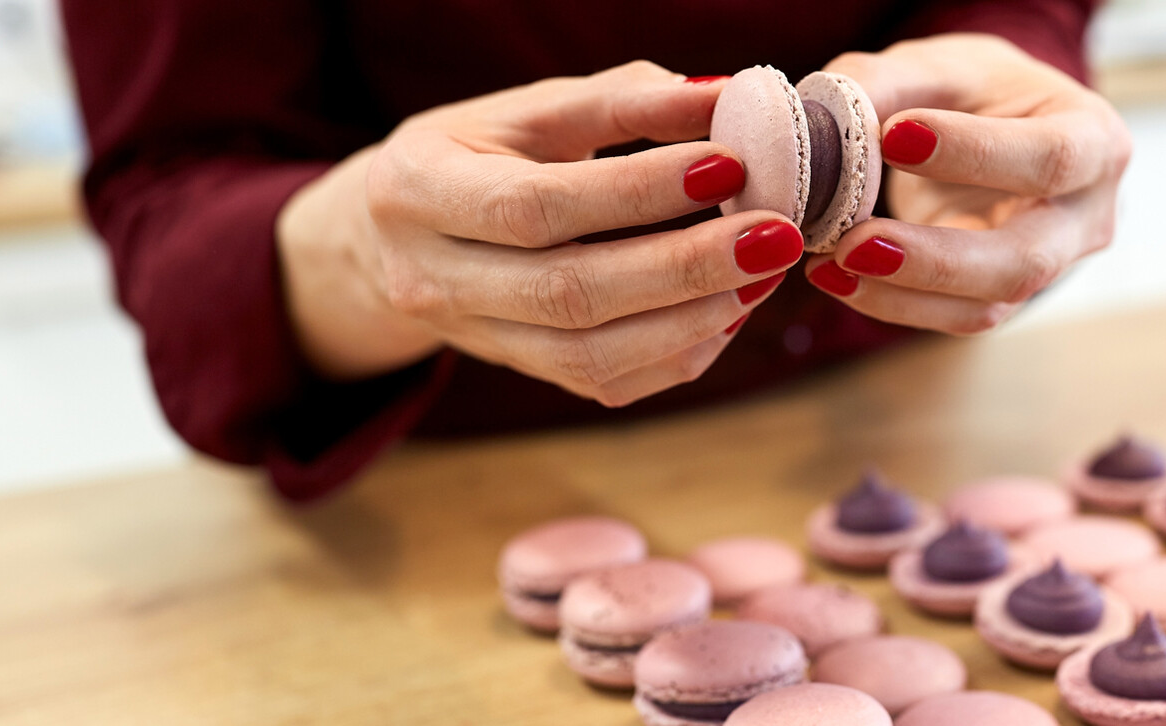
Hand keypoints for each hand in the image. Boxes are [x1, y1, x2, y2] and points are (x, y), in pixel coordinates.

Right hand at [278, 61, 803, 406]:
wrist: (389, 240)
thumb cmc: (475, 154)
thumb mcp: (526, 112)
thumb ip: (620, 103)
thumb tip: (725, 98)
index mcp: (420, 191)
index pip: (535, 206)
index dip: (635, 191)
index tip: (728, 165)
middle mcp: (435, 277)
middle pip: (569, 293)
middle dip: (685, 266)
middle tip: (775, 234)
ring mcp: (474, 339)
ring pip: (590, 356)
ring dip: (693, 318)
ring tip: (765, 274)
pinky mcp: (520, 373)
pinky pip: (607, 383)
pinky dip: (680, 350)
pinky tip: (730, 308)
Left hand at [808, 34, 1131, 333]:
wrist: (997, 128)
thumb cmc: (978, 92)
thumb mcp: (941, 66)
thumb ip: (886, 83)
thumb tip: (824, 126)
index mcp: (1094, 139)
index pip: (1048, 157)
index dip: (974, 153)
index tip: (893, 136)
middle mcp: (1087, 215)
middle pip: (1025, 258)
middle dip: (934, 259)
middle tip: (851, 244)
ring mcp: (1051, 266)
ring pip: (988, 303)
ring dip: (901, 292)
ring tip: (827, 266)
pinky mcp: (1003, 295)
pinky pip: (953, 315)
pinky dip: (890, 301)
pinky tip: (835, 277)